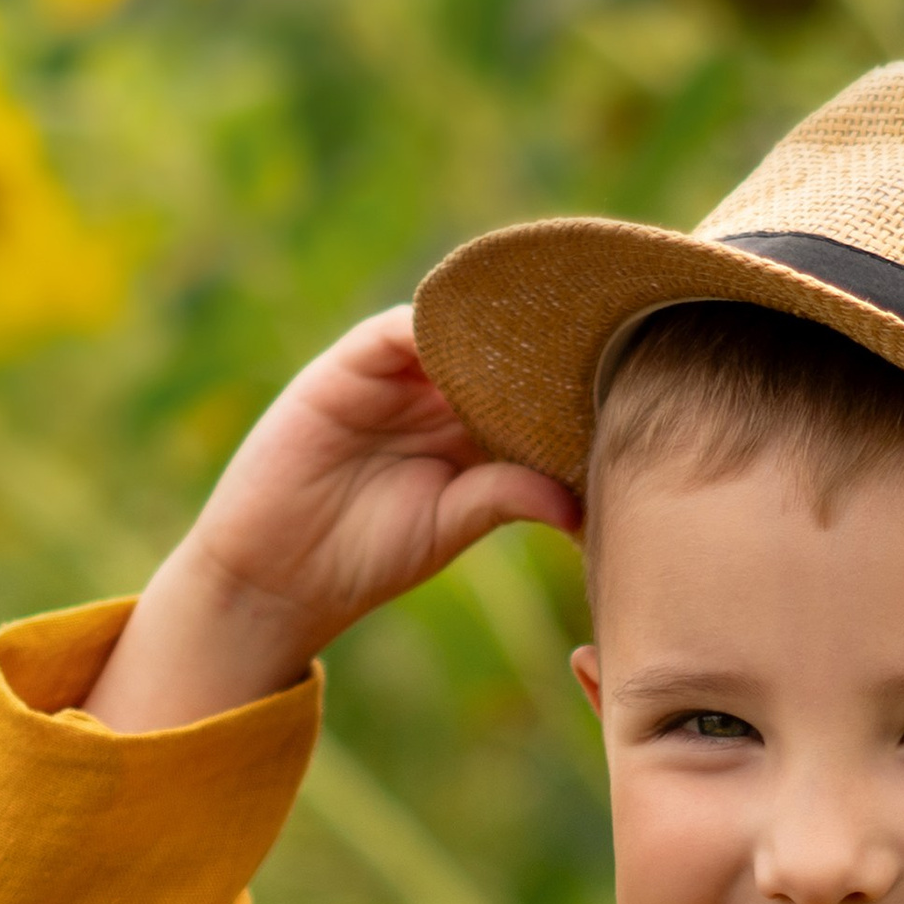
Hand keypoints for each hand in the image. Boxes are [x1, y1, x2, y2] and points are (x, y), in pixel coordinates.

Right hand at [84, 308, 577, 731]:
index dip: (569, 386)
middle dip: (544, 344)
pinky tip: (479, 334)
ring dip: (497, 328)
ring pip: (455, 332)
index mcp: (465, 431)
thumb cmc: (363, 558)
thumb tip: (580, 502)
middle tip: (608, 334)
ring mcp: (391, 377)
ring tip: (552, 327)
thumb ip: (505, 496)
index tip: (626, 383)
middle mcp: (433, 394)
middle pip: (498, 350)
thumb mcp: (449, 525)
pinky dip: (434, 324)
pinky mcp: (348, 368)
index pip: (527, 391)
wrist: (276, 579)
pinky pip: (397, 330)